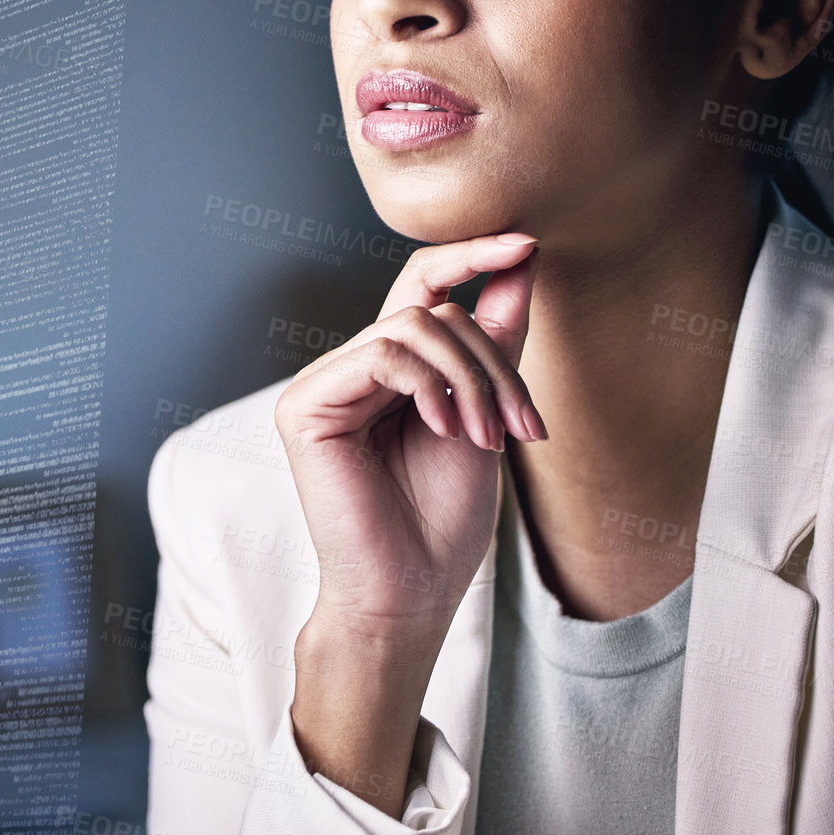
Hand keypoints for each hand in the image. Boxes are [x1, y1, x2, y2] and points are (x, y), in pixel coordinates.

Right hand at [276, 231, 543, 636]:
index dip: (472, 254)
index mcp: (392, 369)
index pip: (423, 284)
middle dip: (493, 360)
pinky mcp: (305, 405)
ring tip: (486, 437)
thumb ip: (497, 338)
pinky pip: (380, 352)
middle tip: (522, 424)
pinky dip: (428, 384)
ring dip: (470, 379)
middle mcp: (353, 367)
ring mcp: (325, 383)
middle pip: (433, 307)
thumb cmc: (444, 518)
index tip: (528, 242)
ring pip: (414, 326)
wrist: (411, 592)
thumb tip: (524, 256)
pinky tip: (444, 429)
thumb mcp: (488, 412)